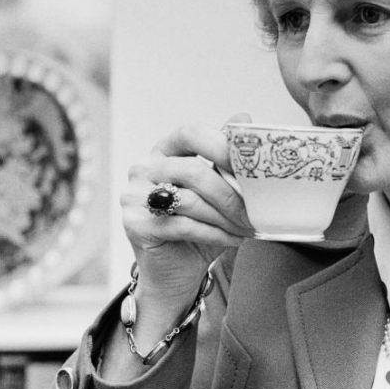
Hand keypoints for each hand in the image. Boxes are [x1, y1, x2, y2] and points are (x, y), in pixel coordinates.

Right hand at [121, 113, 252, 307]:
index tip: (250, 165)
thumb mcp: (219, 188)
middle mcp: (144, 168)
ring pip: (189, 200)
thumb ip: (226, 157)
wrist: (178, 271)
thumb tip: (244, 117)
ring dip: (226, 217)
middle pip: (192, 170)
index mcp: (165, 151)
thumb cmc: (203, 224)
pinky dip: (215, 234)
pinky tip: (234, 240)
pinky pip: (183, 225)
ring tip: (247, 227)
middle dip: (230, 193)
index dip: (221, 145)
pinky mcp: (135, 224)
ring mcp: (134, 196)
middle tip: (254, 211)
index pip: (190, 133)